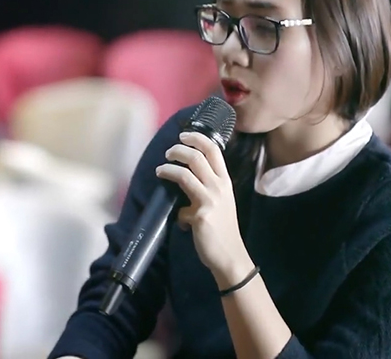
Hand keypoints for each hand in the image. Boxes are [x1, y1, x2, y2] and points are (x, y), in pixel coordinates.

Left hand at [155, 132, 253, 286]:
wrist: (230, 256)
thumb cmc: (223, 230)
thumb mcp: (221, 202)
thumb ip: (207, 188)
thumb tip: (184, 181)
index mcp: (225, 181)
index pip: (213, 150)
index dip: (197, 138)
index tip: (184, 136)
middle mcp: (219, 187)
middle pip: (196, 156)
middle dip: (178, 150)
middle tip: (168, 153)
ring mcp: (210, 200)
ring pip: (184, 173)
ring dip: (168, 169)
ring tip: (160, 170)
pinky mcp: (201, 215)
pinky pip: (180, 207)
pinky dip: (177, 213)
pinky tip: (180, 221)